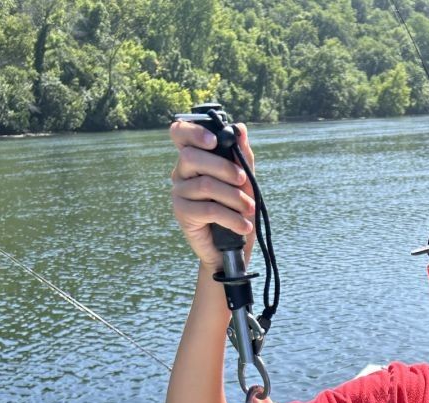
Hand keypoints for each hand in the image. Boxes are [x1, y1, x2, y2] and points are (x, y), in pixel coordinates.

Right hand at [170, 119, 256, 268]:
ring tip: (249, 209)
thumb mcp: (245, 182)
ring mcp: (179, 193)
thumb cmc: (237, 211)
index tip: (214, 140)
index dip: (193, 131)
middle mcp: (181, 172)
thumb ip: (242, 156)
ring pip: (205, 185)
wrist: (232, 249)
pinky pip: (208, 209)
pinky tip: (243, 225)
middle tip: (244, 181)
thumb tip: (239, 128)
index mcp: (194, 158)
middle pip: (192, 157)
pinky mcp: (182, 213)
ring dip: (234, 197)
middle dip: (224, 168)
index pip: (179, 133)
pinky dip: (231, 217)